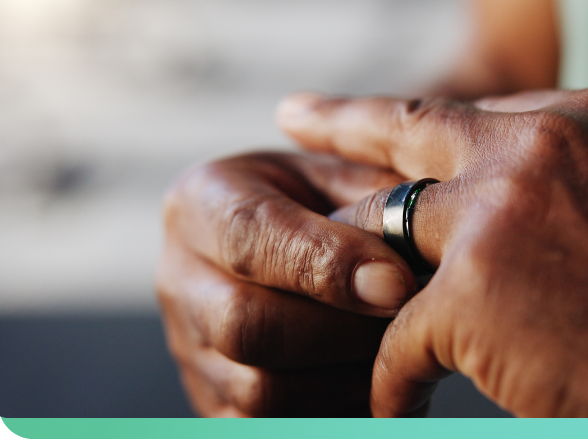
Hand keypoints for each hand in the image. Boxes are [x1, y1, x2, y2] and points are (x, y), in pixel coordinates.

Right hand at [157, 152, 418, 415]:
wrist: (289, 246)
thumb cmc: (324, 202)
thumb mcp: (342, 175)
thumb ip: (369, 202)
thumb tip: (407, 262)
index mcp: (203, 201)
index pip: (249, 235)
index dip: (326, 264)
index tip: (397, 282)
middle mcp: (180, 278)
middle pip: (243, 324)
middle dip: (340, 330)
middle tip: (405, 322)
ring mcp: (190, 349)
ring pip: (258, 391)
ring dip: (343, 380)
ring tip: (396, 353)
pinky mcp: (213, 403)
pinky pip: (272, 426)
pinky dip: (334, 412)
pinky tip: (374, 385)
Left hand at [278, 88, 587, 416]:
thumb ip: (586, 169)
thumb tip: (534, 174)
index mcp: (577, 118)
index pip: (468, 112)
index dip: (417, 119)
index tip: (372, 105)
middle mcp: (530, 150)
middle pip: (407, 133)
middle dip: (341, 124)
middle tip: (295, 120)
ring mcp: (495, 219)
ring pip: (385, 235)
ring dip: (356, 274)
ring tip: (323, 297)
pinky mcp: (473, 298)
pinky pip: (400, 337)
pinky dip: (393, 377)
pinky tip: (394, 402)